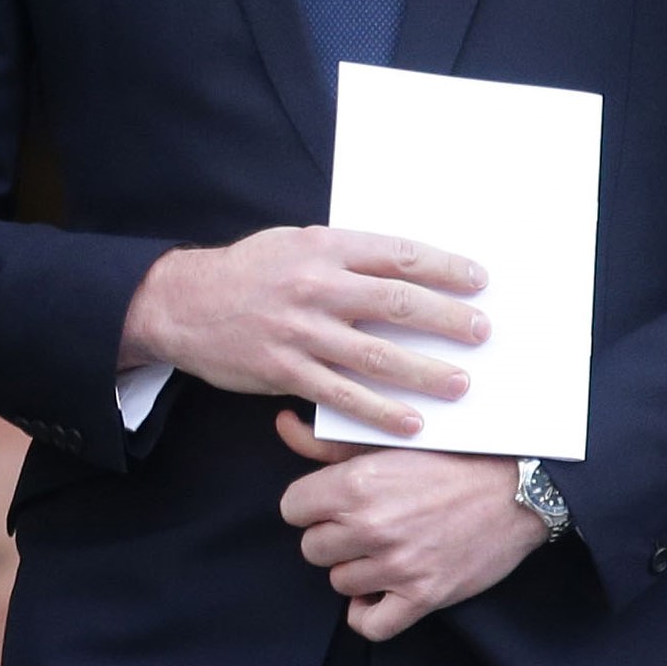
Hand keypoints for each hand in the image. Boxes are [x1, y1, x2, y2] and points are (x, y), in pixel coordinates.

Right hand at [120, 226, 489, 435]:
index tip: (478, 279)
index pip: (399, 255)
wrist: (184, 302)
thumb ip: (347, 256)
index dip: (444, 267)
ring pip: (377, 355)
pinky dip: (381, 411)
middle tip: (482, 332)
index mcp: (327, 248)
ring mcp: (302, 331)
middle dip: (447, 319)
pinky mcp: (285, 371)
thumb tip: (406, 267)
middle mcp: (318, 287)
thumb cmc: (251, 269)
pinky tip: (412, 422)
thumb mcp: (299, 243)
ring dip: (425, 372)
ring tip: (461, 384)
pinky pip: (343, 396)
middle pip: (398, 303)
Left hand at [277, 411, 548, 638]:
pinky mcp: (422, 596)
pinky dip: (370, 610)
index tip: (334, 501)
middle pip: (312, 547)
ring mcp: (397, 565)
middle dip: (335, 534)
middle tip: (367, 521)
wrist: (518, 486)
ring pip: (339, 581)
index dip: (311, 503)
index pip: (291, 508)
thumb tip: (282, 424)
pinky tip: (384, 588)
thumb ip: (328, 440)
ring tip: (386, 545)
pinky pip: (369, 623)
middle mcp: (372, 526)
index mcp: (358, 483)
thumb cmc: (455, 456)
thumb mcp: (390, 439)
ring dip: (359, 567)